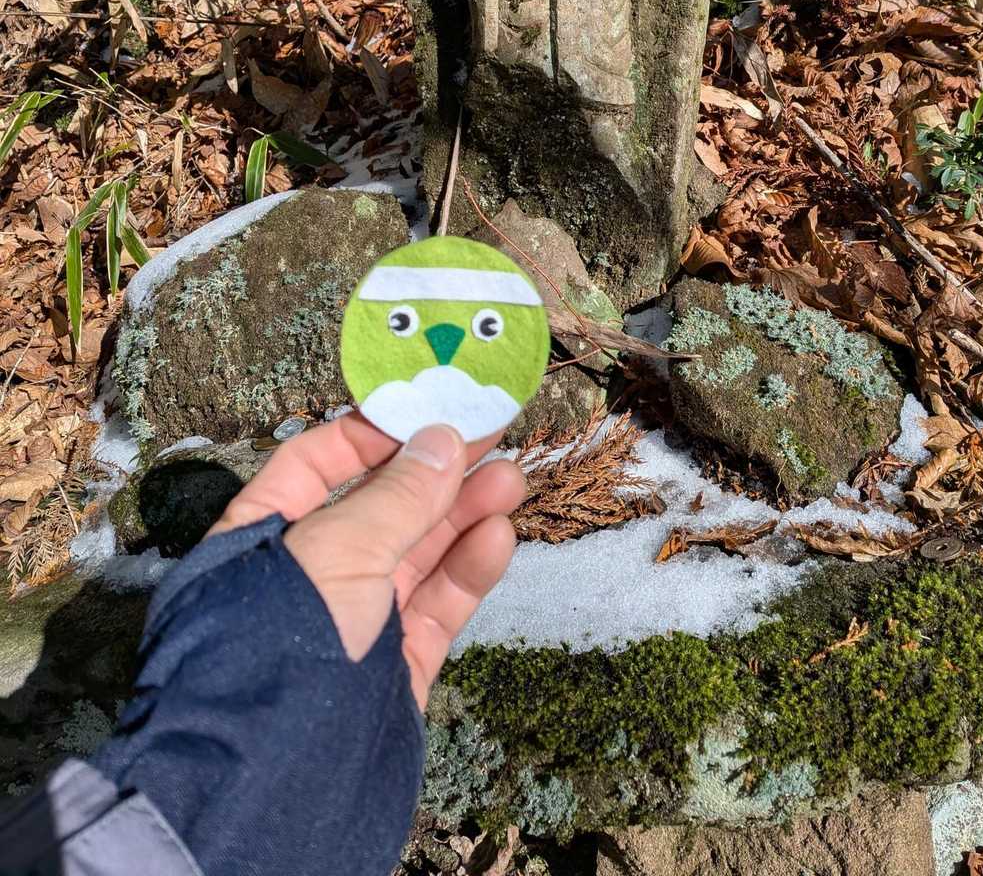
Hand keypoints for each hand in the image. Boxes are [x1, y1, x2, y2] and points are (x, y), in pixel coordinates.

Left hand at [208, 415, 524, 708]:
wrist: (279, 778)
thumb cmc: (285, 644)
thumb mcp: (339, 548)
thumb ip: (398, 494)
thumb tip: (444, 439)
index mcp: (265, 535)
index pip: (316, 464)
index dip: (372, 434)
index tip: (428, 412)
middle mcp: (309, 573)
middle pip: (381, 505)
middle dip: (436, 472)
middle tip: (491, 437)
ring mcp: (355, 618)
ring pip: (418, 552)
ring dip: (464, 513)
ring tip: (509, 481)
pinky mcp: (395, 662)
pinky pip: (437, 603)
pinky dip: (469, 569)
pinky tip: (498, 536)